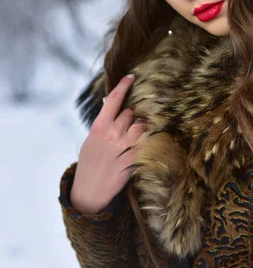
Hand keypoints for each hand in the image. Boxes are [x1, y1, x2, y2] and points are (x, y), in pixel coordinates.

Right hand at [70, 75, 146, 213]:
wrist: (90, 191)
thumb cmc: (90, 163)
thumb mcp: (90, 140)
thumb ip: (102, 122)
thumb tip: (110, 102)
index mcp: (99, 127)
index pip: (113, 99)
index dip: (123, 85)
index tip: (131, 77)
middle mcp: (113, 134)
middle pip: (131, 112)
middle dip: (132, 115)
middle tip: (129, 124)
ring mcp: (125, 146)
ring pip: (142, 125)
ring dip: (142, 127)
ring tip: (136, 136)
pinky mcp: (135, 158)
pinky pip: (148, 142)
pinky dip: (148, 141)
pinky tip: (148, 144)